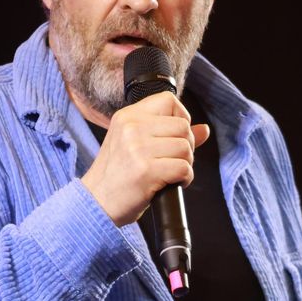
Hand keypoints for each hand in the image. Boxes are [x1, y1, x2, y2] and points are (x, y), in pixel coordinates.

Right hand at [80, 92, 210, 226]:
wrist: (97, 200)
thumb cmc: (117, 174)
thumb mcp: (134, 144)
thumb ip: (168, 133)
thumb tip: (204, 129)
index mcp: (126, 116)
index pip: (168, 100)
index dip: (180, 117)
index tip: (173, 135)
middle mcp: (131, 127)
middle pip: (182, 125)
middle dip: (186, 145)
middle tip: (172, 159)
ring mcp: (138, 148)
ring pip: (186, 147)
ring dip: (185, 163)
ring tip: (169, 172)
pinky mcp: (146, 170)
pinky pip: (184, 168)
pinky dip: (184, 179)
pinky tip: (170, 182)